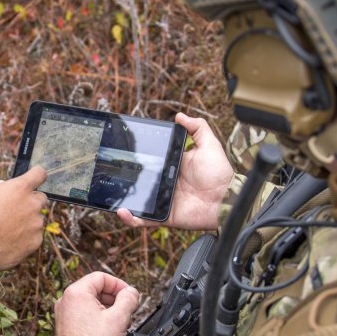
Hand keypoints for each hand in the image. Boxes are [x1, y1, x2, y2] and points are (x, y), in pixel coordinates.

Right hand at [0, 166, 47, 275]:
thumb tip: (1, 184)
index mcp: (20, 188)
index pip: (39, 174)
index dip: (37, 174)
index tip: (35, 176)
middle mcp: (32, 204)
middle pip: (41, 198)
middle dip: (30, 201)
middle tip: (13, 209)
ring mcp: (36, 224)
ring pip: (36, 219)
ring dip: (26, 221)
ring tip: (5, 229)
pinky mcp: (36, 241)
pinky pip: (34, 236)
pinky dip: (25, 237)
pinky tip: (8, 240)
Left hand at [52, 272, 139, 335]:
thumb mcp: (118, 319)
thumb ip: (128, 300)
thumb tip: (132, 292)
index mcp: (76, 293)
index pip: (101, 277)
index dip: (119, 285)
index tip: (129, 295)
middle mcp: (66, 301)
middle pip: (95, 290)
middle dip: (114, 299)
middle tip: (127, 310)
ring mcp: (63, 315)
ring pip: (90, 303)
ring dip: (108, 310)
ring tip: (120, 323)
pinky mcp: (65, 327)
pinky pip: (84, 315)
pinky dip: (97, 318)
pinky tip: (108, 331)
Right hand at [118, 112, 233, 230]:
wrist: (226, 199)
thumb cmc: (219, 173)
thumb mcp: (209, 144)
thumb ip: (197, 128)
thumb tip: (179, 116)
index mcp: (173, 167)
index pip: (151, 161)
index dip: (138, 157)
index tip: (125, 150)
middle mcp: (166, 184)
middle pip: (141, 180)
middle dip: (126, 177)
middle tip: (112, 170)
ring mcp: (164, 201)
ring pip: (138, 200)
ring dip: (123, 199)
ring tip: (110, 193)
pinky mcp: (165, 217)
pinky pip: (145, 219)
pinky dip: (131, 218)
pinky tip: (121, 211)